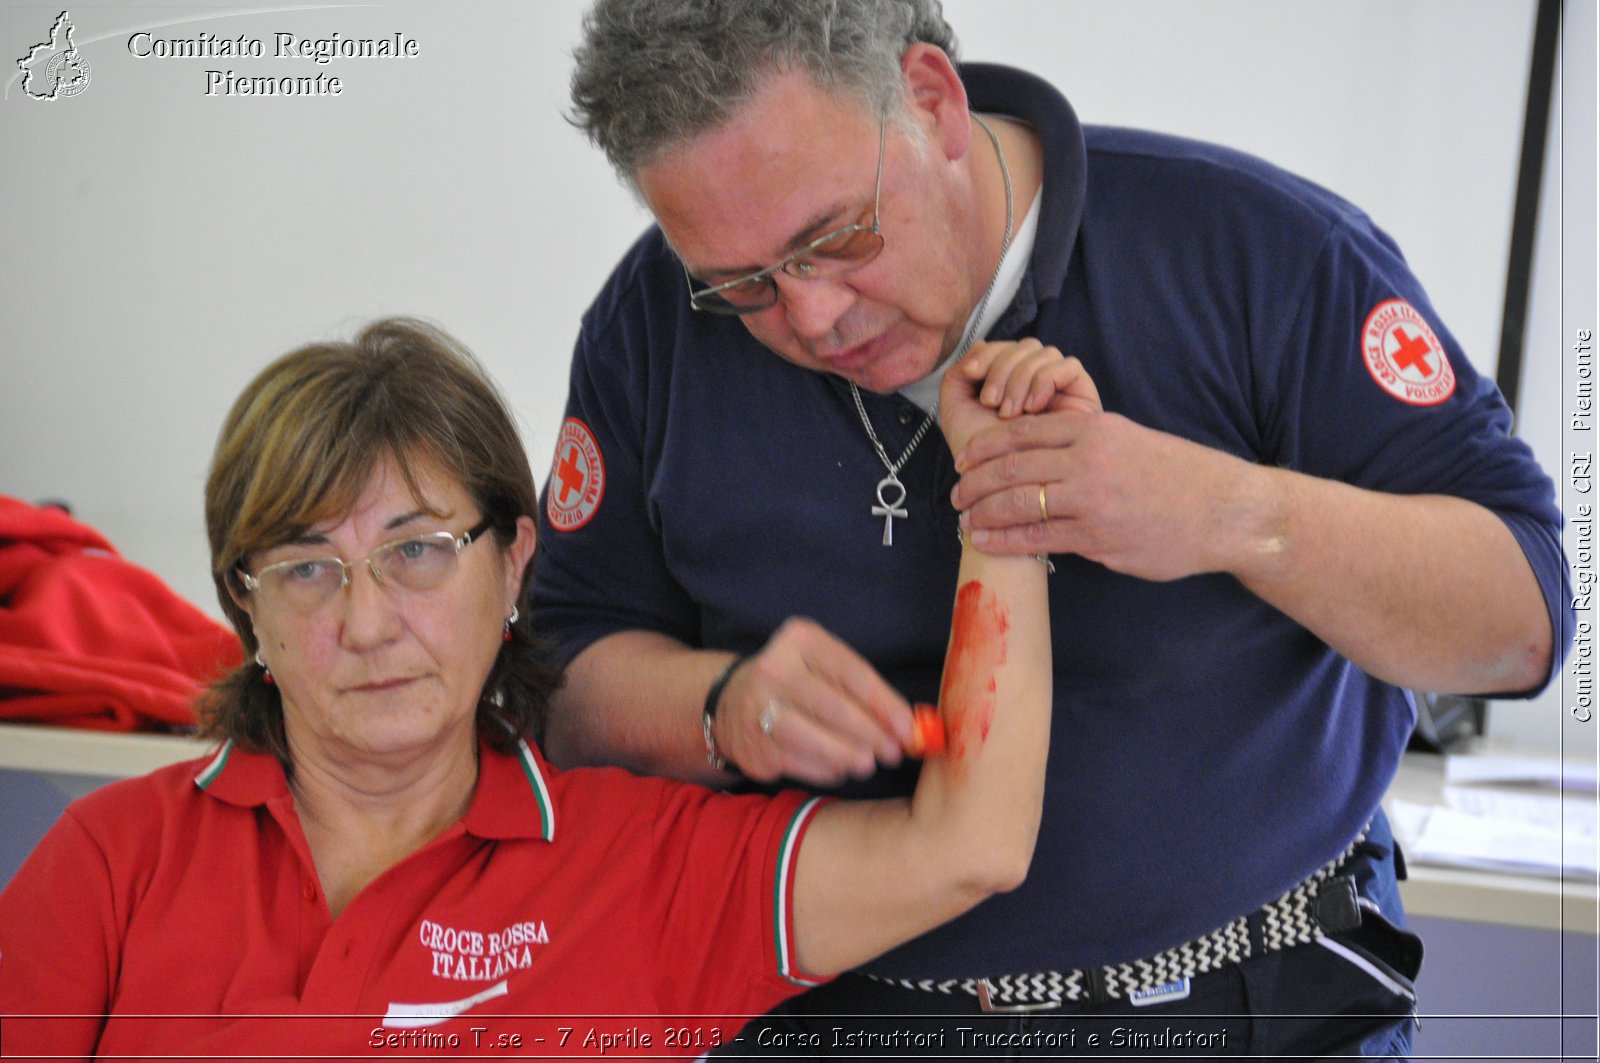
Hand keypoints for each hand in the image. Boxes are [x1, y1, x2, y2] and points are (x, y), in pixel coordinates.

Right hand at [715, 618, 913, 785]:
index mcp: (800, 641)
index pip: (852, 673)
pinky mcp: (755, 745)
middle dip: (872, 734)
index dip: (884, 704)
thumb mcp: (825, 668)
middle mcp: (774, 669)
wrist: (731, 705)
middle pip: (834, 708)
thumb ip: (864, 691)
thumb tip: (909, 726)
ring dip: (850, 756)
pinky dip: (828, 769)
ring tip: (869, 764)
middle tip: (894, 752)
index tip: (907, 727)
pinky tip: (840, 768)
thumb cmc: (798, 685)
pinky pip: (802, 763)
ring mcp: (759, 709)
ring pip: (816, 739)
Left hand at [938, 340, 1099, 458]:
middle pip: (1025, 346)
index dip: (987, 353)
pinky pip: (1068, 367)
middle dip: (1000, 368)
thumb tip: (978, 345)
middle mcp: (1038, 385)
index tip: (970, 373)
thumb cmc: (984, 463)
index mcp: (1011, 384)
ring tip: (1009, 413)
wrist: (1007, 501)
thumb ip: (958, 379)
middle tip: (990, 402)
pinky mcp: (1084, 403)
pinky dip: (1044, 379)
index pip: (1006, 347)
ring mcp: (1062, 393)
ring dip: (1019, 378)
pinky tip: (1032, 407)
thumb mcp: (960, 416)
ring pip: (1044, 353)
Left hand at [950, 409, 1264, 581]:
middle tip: (955, 493)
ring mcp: (1091, 501)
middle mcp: (1087, 460)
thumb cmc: (1177, 475)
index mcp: (1093, 429)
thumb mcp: (1128, 438)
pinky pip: (1039, 538)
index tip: (964, 459)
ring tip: (965, 520)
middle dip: (974, 482)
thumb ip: (1084, 441)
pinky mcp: (1097, 538)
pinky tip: (988, 542)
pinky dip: (1006, 540)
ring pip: (1018, 503)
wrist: (1224, 510)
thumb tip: (1039, 452)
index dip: (984, 447)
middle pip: (1011, 467)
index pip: (1021, 432)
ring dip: (983, 512)